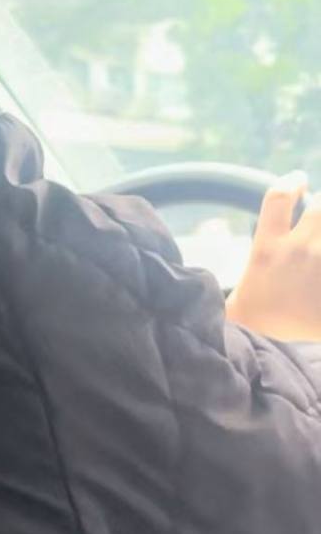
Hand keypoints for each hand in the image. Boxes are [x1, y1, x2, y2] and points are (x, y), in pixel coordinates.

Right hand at [226, 173, 320, 341]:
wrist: (266, 352)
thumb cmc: (257, 315)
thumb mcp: (250, 275)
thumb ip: (268, 243)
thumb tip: (221, 227)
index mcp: (267, 249)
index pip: (279, 196)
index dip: (291, 182)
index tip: (299, 180)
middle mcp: (297, 253)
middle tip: (318, 219)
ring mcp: (319, 267)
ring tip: (318, 246)